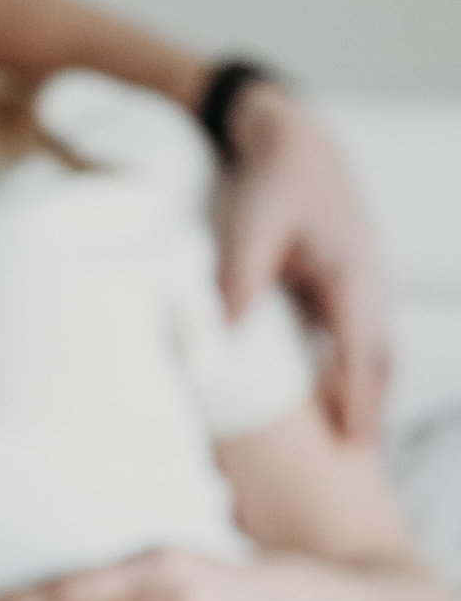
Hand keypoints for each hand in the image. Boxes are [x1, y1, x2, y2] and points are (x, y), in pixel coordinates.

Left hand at [215, 82, 391, 445]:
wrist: (292, 141)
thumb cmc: (274, 179)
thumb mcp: (250, 225)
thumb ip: (239, 280)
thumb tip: (224, 334)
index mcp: (352, 274)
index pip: (361, 351)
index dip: (359, 399)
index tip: (355, 442)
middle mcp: (366, 285)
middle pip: (376, 360)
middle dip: (370, 408)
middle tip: (358, 459)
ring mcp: (359, 286)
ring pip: (368, 350)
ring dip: (361, 393)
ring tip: (347, 442)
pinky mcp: (342, 286)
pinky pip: (350, 337)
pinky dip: (345, 370)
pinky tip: (322, 397)